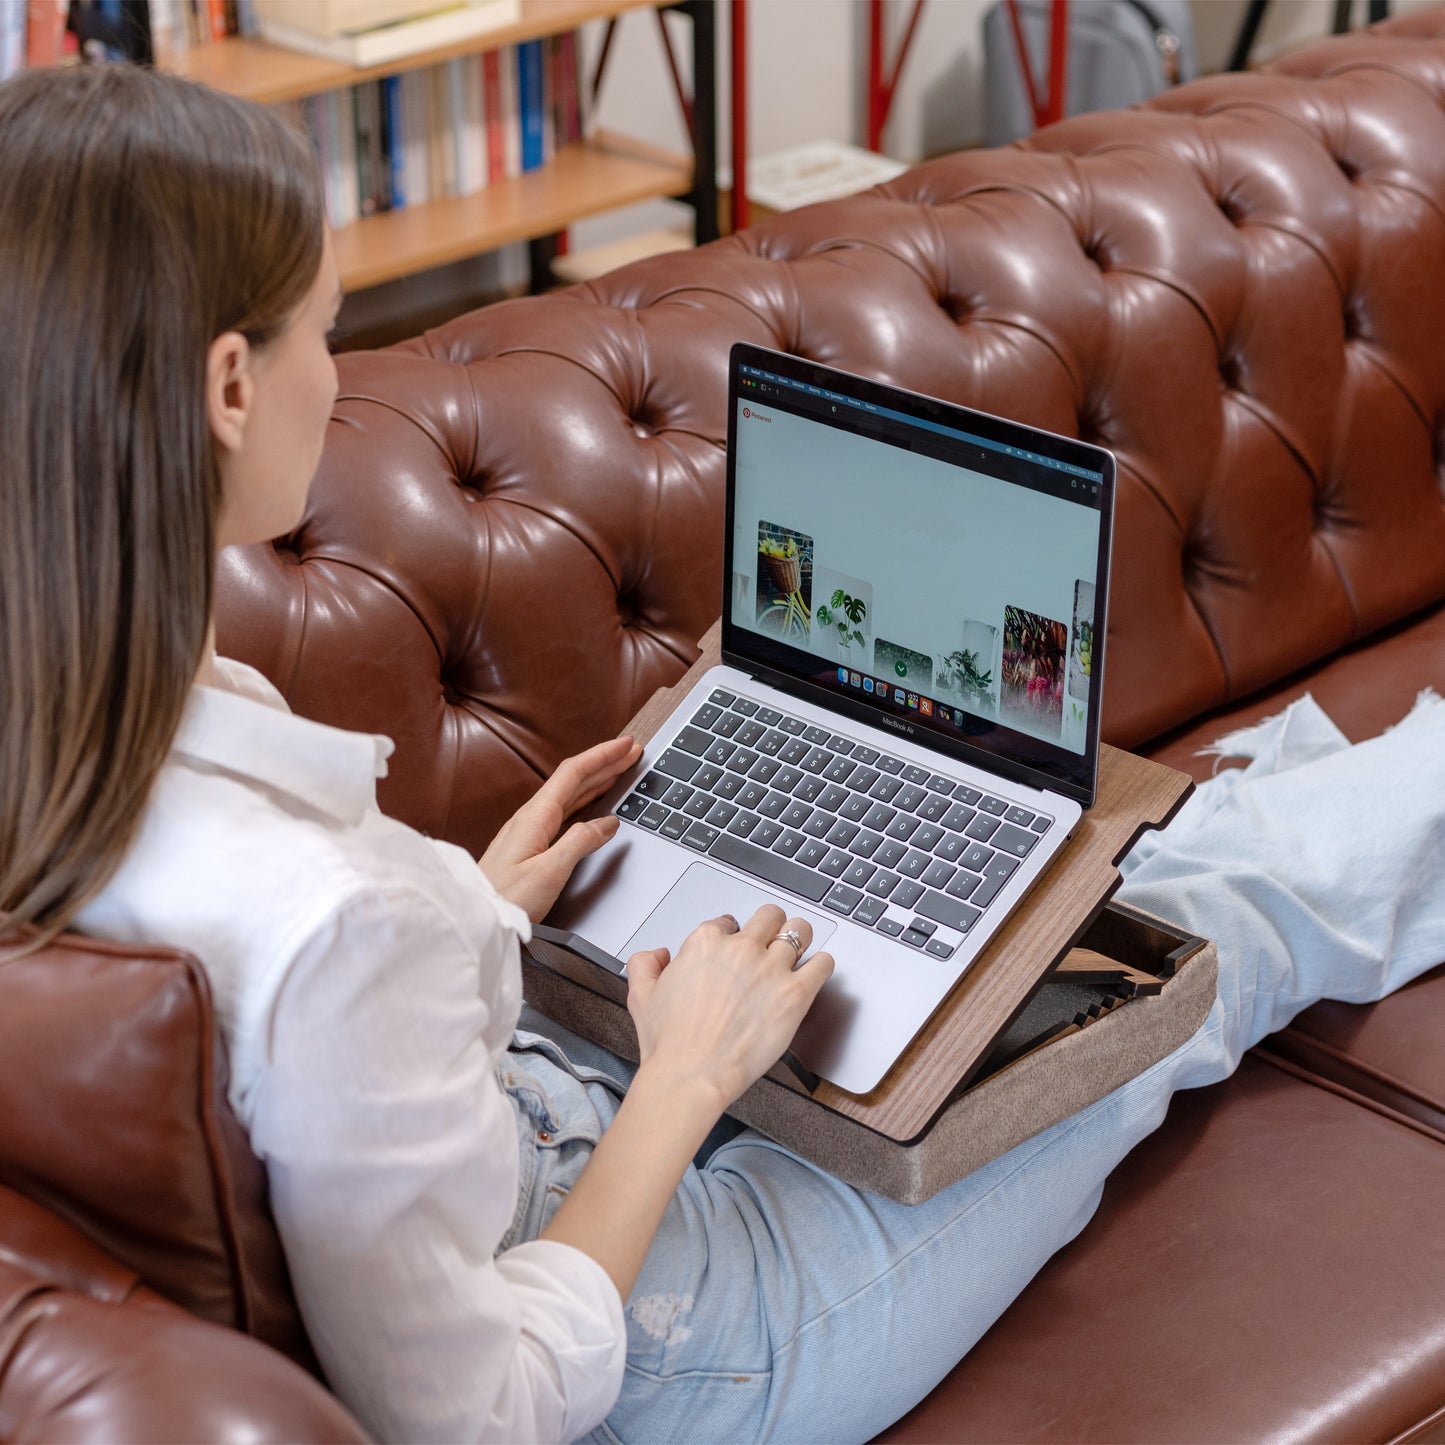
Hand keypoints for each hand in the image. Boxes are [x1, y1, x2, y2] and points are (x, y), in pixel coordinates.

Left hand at [479, 735, 641, 921]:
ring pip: (569, 795)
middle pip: (572, 779)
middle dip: (604, 763)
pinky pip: (563, 812)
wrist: (475, 918)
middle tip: (630, 753)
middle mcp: (531, 817)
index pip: (573, 773)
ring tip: (618, 772)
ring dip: (596, 780)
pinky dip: (585, 801)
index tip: (626, 744)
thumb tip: (607, 823)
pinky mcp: (528, 844)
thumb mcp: (549, 872)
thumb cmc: (506, 900)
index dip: (602, 755)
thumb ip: (580, 842)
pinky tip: (594, 806)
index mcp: (535, 816)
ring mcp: (528, 830)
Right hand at [625, 905, 834, 1111]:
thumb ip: (645, 964)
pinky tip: (815, 971)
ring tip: (799, 950)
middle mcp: (741, 948)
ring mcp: (771, 969)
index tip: (735, 951)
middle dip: (771, 926)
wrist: (692, 1074)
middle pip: (770, 915)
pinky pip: (823, 963)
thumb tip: (658, 955)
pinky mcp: (795, 993)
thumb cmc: (670, 1042)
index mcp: (706, 942)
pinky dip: (822, 965)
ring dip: (800, 939)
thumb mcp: (641, 995)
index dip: (733, 936)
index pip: (729, 921)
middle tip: (772, 941)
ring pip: (800, 930)